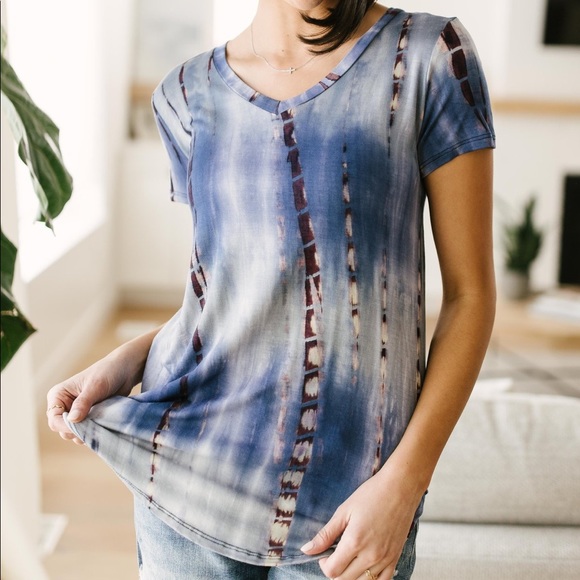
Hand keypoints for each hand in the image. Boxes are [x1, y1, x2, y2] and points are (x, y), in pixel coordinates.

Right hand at [45, 323, 161, 444]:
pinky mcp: (89, 419)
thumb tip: (72, 420)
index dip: (65, 427)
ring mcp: (77, 414)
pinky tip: (105, 425)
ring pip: (75, 435)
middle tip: (96, 424)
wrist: (126, 370)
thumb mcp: (95, 386)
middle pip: (63, 431)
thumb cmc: (108, 372)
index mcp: (58, 395)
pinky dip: (95, 432)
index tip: (82, 428)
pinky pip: (87, 433)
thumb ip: (83, 403)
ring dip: (88, 432)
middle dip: (79, 431)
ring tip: (102, 421)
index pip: (54, 420)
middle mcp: (64, 406)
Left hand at [300, 462, 423, 579]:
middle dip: (335, 571)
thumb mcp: (344, 511)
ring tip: (349, 559)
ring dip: (350, 576)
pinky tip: (364, 567)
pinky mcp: (395, 559)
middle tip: (335, 555)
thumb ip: (325, 534)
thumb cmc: (371, 495)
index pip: (332, 571)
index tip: (324, 554)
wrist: (400, 488)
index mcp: (354, 542)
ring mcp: (384, 560)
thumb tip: (306, 550)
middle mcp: (370, 555)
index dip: (323, 565)